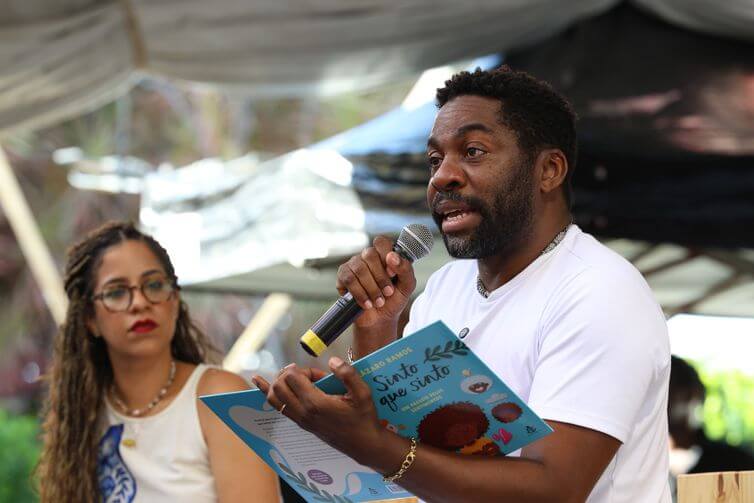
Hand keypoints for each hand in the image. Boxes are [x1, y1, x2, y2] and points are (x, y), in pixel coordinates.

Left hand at [252, 358, 384, 462]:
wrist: (363, 444)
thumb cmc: (364, 418)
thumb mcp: (363, 393)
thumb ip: (347, 374)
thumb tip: (332, 360)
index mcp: (316, 404)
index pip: (293, 377)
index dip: (303, 369)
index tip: (319, 375)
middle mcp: (303, 412)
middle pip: (280, 384)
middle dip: (291, 374)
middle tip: (309, 376)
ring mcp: (300, 420)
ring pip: (274, 396)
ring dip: (279, 382)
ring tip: (291, 377)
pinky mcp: (300, 424)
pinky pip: (277, 406)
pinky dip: (267, 392)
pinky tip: (258, 381)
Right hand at [336, 235, 415, 327]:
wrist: (381, 319)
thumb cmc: (394, 299)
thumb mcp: (407, 286)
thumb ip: (405, 269)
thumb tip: (392, 256)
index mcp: (384, 255)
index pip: (381, 242)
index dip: (386, 255)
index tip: (392, 273)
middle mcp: (368, 257)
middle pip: (370, 254)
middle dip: (381, 277)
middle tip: (388, 292)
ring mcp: (354, 265)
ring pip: (359, 268)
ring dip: (371, 288)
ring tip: (379, 301)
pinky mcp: (343, 276)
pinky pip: (348, 279)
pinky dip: (360, 293)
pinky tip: (367, 303)